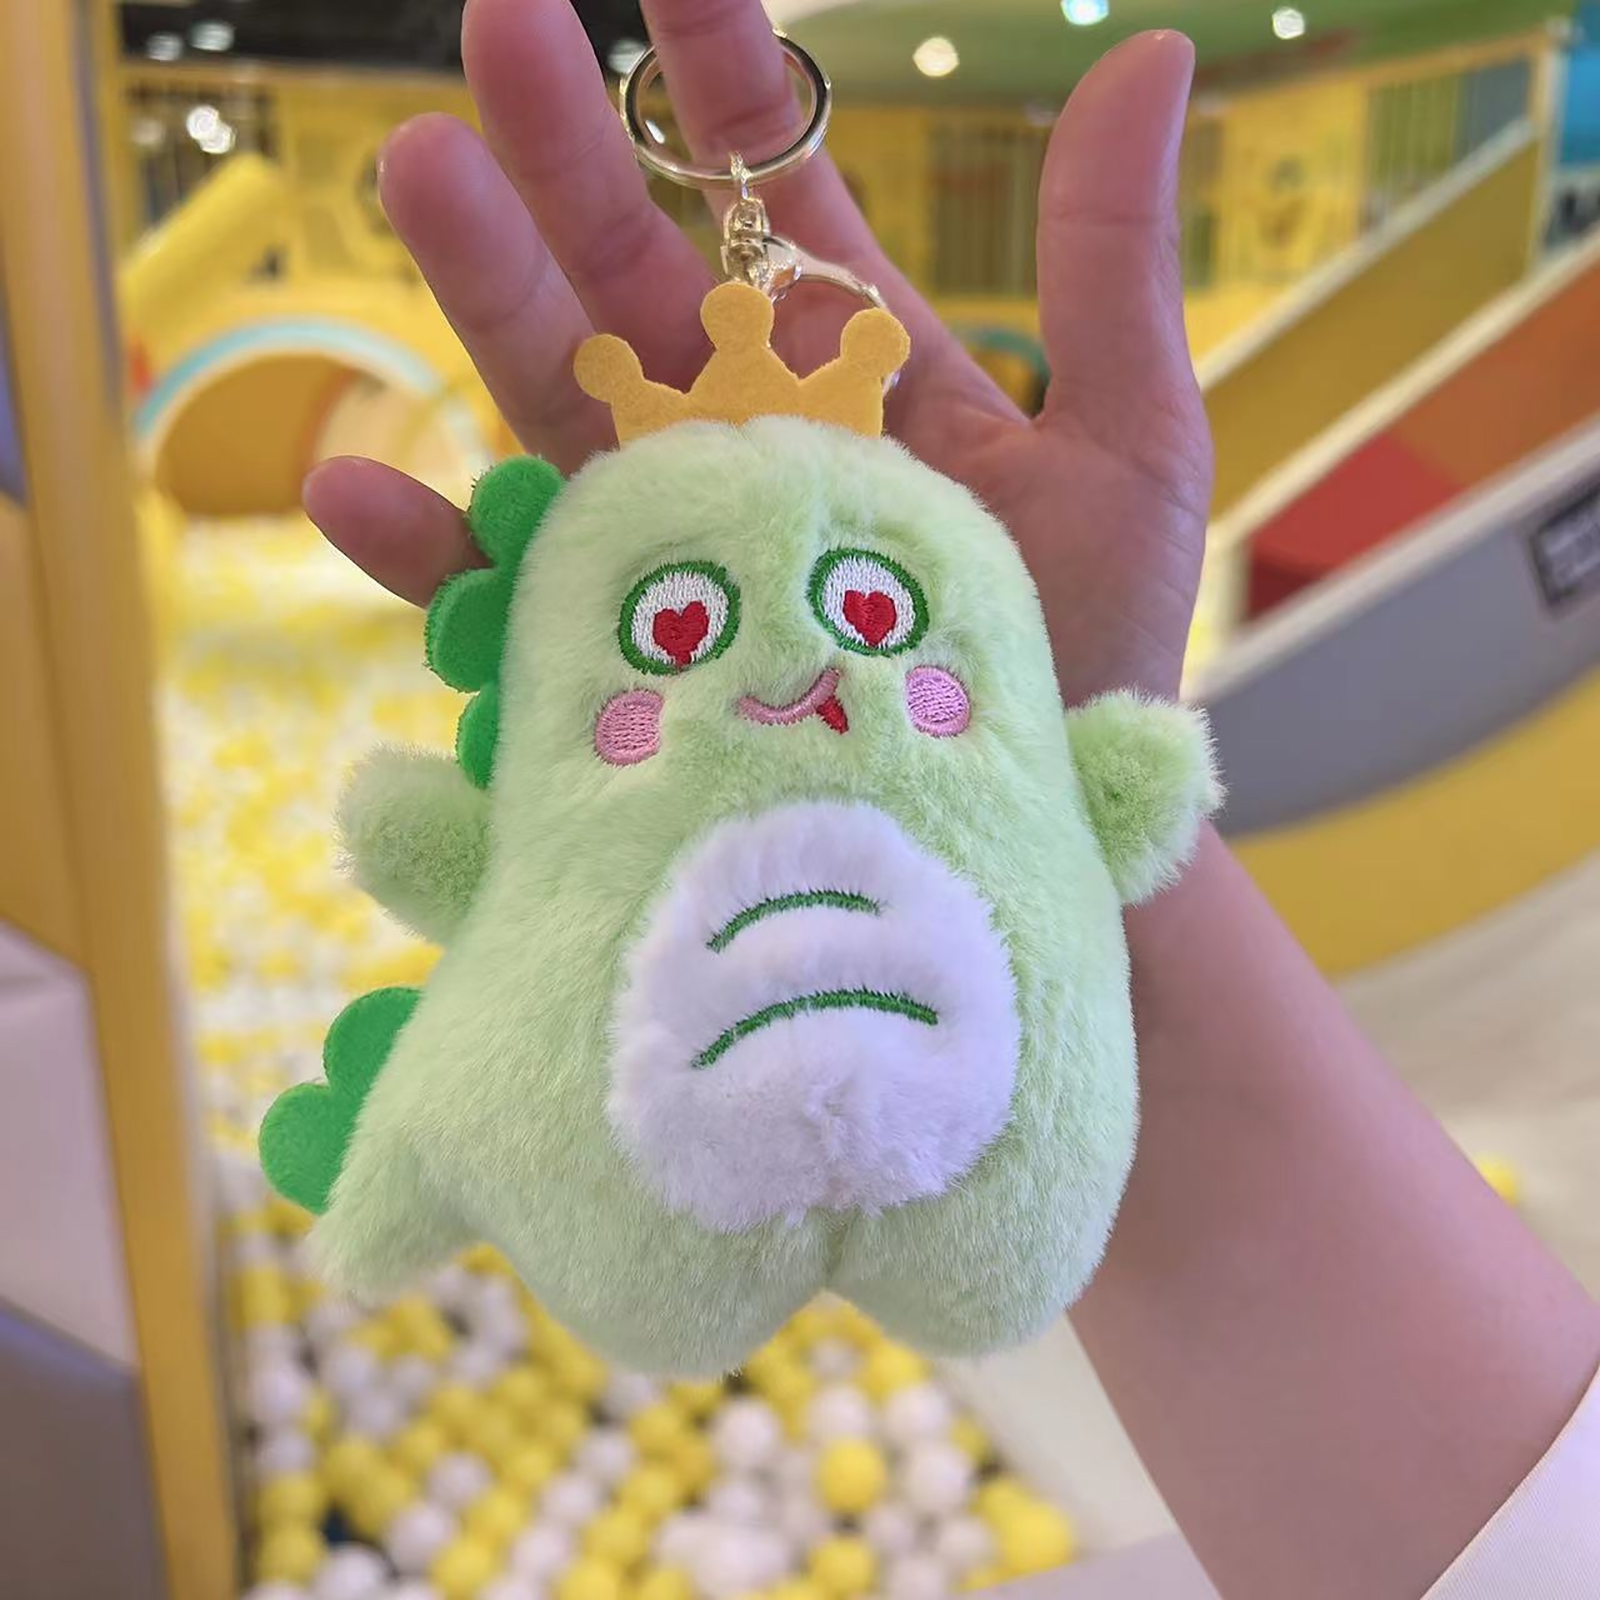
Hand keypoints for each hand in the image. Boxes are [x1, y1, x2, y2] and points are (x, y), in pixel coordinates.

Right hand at [305, 0, 1212, 702]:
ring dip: (481, 296)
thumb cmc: (1094, 663)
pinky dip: (429, 549)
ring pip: (551, 406)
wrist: (1039, 844)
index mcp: (848, 377)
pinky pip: (505, 599)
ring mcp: (670, 548)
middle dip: (569, 154)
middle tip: (499, 21)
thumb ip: (1107, 268)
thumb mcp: (1128, 452)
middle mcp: (742, 444)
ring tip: (420, 173)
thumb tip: (1148, 53)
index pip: (771, 207)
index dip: (725, 90)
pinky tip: (359, 488)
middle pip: (632, 281)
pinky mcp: (616, 659)